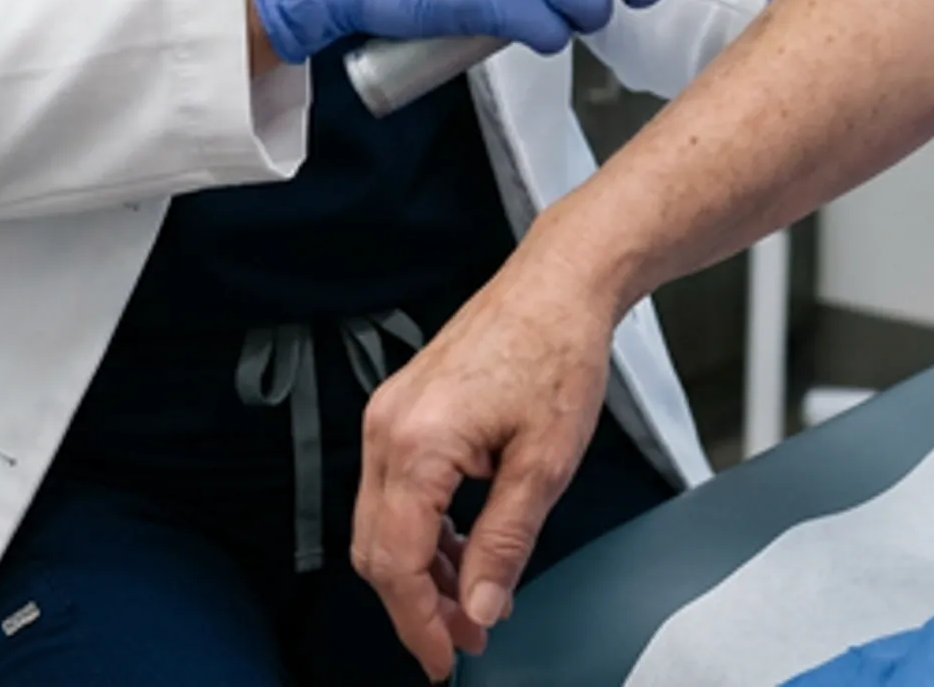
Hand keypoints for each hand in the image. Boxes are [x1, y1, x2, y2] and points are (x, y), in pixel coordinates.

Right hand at [354, 239, 615, 678]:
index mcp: (417, 442)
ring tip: (474, 599)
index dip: (420, 624)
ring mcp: (389, 414)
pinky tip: (463, 549)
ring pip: (382, 523)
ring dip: (421, 571)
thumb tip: (480, 608)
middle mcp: (387, 427)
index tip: (447, 660)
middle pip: (376, 549)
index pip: (397, 563)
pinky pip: (395, 489)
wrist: (557, 284)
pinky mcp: (402, 407)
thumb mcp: (544, 463)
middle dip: (417, 606)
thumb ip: (504, 543)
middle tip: (467, 636)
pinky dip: (422, 530)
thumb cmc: (557, 353)